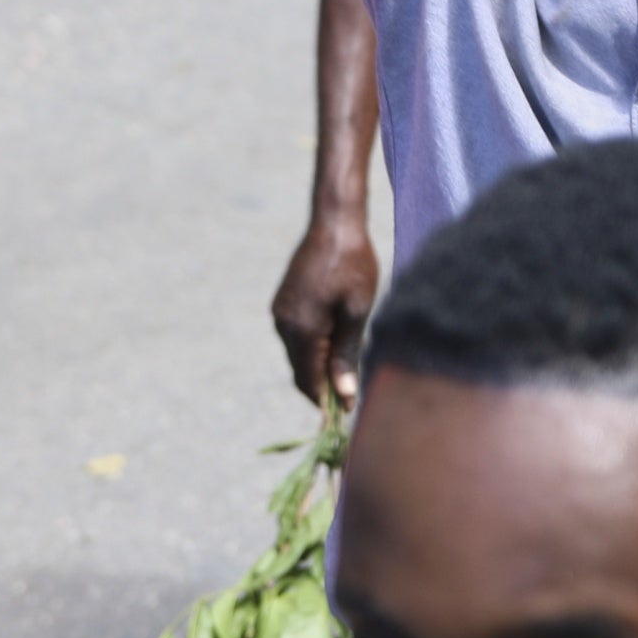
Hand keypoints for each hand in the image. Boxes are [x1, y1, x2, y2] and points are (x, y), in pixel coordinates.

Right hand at [270, 210, 378, 408]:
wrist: (334, 223)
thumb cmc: (354, 265)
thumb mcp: (357, 311)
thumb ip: (347, 355)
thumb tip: (343, 396)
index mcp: (303, 330)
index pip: (309, 381)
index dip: (327, 402)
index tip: (347, 414)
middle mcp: (284, 325)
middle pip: (300, 372)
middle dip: (322, 388)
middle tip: (351, 395)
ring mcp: (280, 313)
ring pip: (297, 355)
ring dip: (317, 367)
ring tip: (347, 368)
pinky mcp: (282, 303)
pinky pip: (295, 337)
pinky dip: (311, 348)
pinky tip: (334, 343)